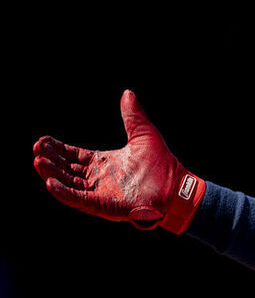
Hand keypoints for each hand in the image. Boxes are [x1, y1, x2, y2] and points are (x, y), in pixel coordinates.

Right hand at [32, 90, 205, 233]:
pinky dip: (64, 192)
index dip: (58, 149)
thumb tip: (127, 93)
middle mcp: (99, 178)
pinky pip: (79, 199)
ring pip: (69, 184)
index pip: (74, 156)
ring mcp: (100, 193)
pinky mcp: (103, 205)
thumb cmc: (162, 164)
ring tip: (38, 162)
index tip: (43, 141)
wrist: (176, 187)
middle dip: (50, 160)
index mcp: (104, 163)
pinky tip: (50, 183)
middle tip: (36, 150)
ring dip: (52, 174)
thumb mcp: (144, 134)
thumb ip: (132, 116)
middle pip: (67, 169)